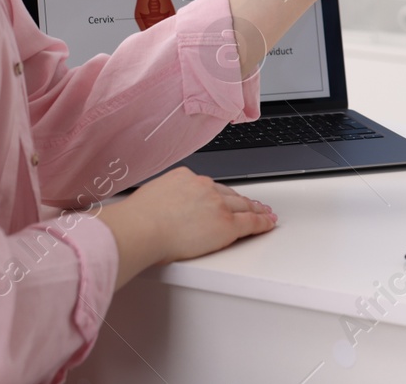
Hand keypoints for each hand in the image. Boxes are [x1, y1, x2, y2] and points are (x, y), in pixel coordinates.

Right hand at [97, 167, 274, 290]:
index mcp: (185, 177)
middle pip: (229, 195)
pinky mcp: (226, 224)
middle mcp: (204, 187)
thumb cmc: (137, 220)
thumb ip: (163, 199)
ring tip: (265, 214)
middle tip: (252, 204)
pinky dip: (262, 222)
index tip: (225, 197)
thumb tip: (161, 207)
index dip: (221, 194)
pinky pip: (250, 222)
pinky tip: (268, 223)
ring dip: (255, 209)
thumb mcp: (149, 197)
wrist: (141, 228)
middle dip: (242, 200)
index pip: (209, 186)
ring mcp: (217, 204)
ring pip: (243, 206)